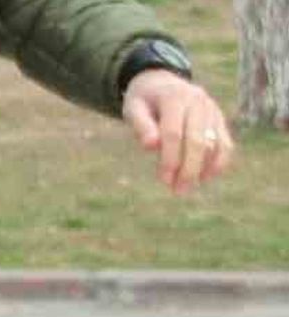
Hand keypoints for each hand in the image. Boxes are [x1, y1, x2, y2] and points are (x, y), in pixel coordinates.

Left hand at [122, 70, 234, 194]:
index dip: (169, 159)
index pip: (174, 133)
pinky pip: (225, 142)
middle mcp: (198, 101)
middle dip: (188, 169)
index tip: (163, 180)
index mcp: (174, 97)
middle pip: (197, 140)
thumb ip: (141, 125)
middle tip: (178, 191)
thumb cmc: (143, 101)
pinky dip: (219, 161)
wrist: (161, 82)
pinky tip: (206, 178)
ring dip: (203, 168)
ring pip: (214, 142)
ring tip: (187, 188)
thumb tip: (151, 146)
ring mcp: (212, 109)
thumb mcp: (133, 108)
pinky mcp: (219, 119)